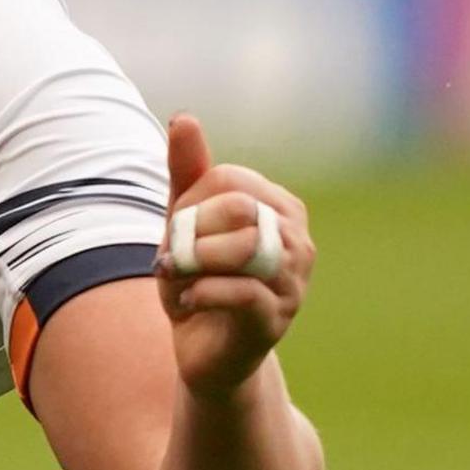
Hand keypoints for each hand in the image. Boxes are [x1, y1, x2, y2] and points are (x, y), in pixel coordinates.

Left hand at [157, 114, 313, 402]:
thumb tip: (184, 117)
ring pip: (243, 248)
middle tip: (171, 261)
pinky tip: (189, 300)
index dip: (190, 204)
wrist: (204, 352)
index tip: (177, 234)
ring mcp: (294, 281)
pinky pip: (242, 291)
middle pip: (238, 209)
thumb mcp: (184, 224)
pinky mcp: (276, 319)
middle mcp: (298, 241)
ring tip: (178, 279)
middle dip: (189, 233)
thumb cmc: (199, 279)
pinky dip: (202, 292)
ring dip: (192, 263)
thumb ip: (187, 172)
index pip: (229, 181)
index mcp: (282, 208)